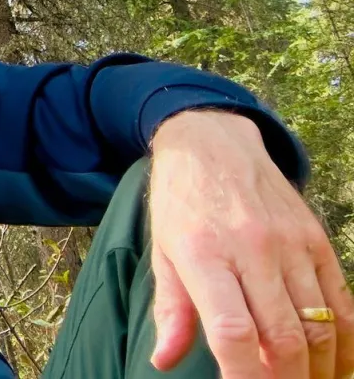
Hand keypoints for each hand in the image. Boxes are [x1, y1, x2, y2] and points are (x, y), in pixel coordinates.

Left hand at [148, 110, 353, 378]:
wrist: (213, 142)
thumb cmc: (181, 202)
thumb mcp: (162, 251)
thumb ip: (171, 310)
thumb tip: (164, 360)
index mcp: (204, 254)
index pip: (233, 330)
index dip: (244, 375)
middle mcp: (252, 249)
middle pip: (285, 336)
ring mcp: (290, 244)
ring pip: (320, 324)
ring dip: (318, 367)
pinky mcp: (316, 240)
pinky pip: (341, 301)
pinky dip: (344, 340)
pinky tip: (336, 364)